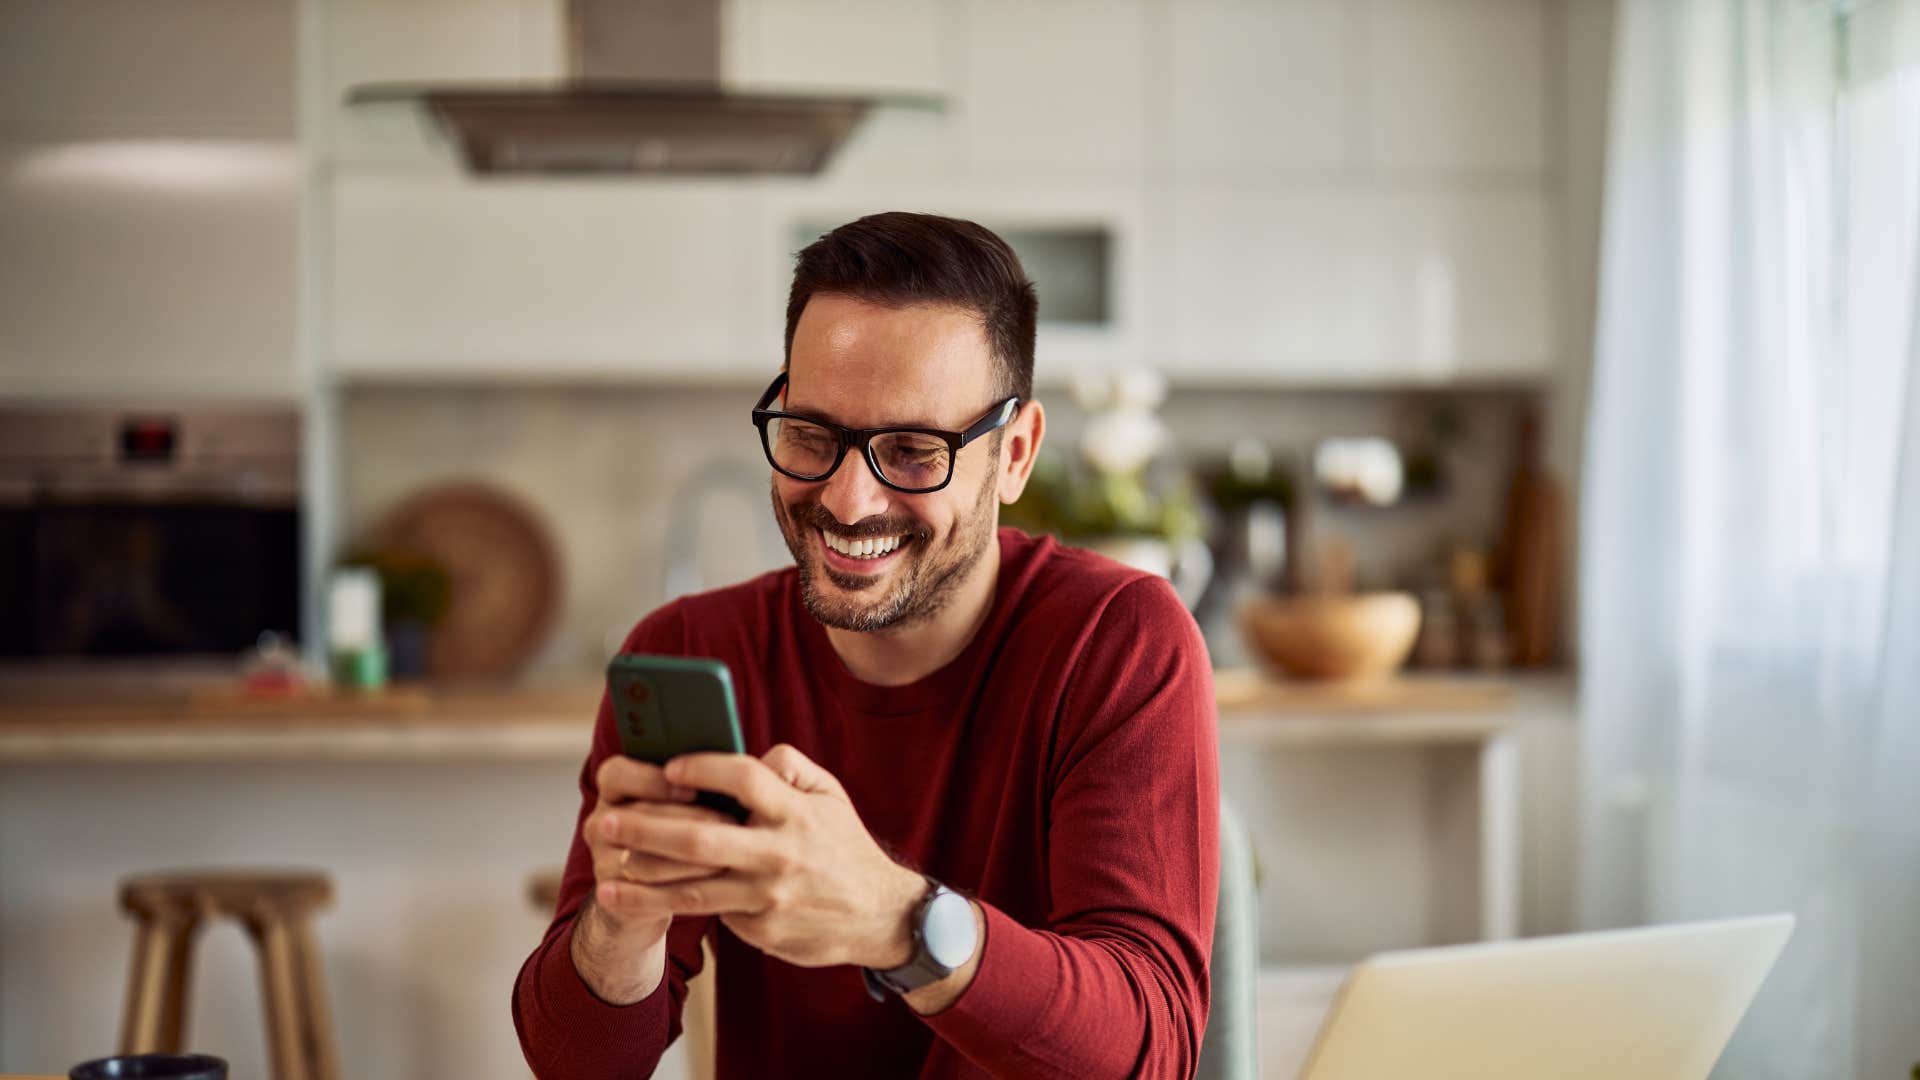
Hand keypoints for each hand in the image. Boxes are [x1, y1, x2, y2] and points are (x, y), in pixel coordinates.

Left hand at [598, 743, 927, 969]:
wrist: (878, 916)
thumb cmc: (842, 845)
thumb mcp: (830, 795)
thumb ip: (789, 768)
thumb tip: (746, 755)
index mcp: (798, 813)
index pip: (747, 780)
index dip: (706, 769)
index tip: (669, 766)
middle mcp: (781, 855)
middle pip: (704, 840)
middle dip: (649, 830)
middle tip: (608, 821)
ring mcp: (769, 898)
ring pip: (694, 891)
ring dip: (644, 885)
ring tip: (606, 878)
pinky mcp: (761, 930)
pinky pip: (713, 913)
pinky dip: (675, 906)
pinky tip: (639, 901)